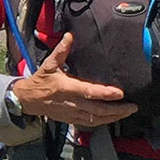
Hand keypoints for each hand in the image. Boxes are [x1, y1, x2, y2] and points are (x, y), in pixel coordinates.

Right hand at [9, 34, 136, 127]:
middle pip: (97, 110)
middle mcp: (71, 103)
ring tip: (128, 112)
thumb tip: (70, 36)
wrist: (28, 100)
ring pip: (96, 119)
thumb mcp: (49, 65)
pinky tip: (114, 118)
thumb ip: (61, 51)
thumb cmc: (41, 81)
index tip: (120, 93)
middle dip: (117, 110)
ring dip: (113, 117)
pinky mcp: (72, 120)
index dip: (105, 94)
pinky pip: (91, 123)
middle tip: (132, 106)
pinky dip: (104, 122)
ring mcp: (72, 113)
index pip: (89, 92)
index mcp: (66, 88)